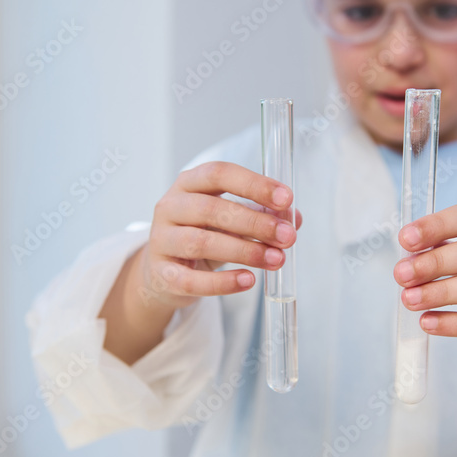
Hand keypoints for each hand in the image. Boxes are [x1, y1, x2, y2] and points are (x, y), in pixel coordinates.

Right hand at [139, 161, 300, 308]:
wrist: (165, 271)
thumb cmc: (203, 235)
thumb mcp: (230, 219)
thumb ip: (261, 214)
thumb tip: (294, 219)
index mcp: (189, 183)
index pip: (218, 173)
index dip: (254, 184)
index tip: (286, 199)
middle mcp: (170, 207)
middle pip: (212, 209)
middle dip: (255, 223)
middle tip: (287, 236)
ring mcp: (161, 241)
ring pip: (201, 243)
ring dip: (244, 251)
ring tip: (274, 260)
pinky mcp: (162, 275)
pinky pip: (192, 280)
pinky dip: (223, 282)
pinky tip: (248, 281)